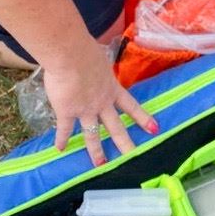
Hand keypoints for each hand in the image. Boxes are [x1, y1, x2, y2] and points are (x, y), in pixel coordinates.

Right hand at [43, 37, 157, 166]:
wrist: (71, 55)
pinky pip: (65, 129)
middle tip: (133, 156)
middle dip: (125, 143)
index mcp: (112, 88)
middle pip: (116, 127)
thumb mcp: (100, 60)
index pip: (131, 106)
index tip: (154, 129)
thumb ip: (98, 68)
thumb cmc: (85, 51)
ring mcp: (86, 110)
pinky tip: (60, 149)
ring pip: (93, 135)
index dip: (143, 118)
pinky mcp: (67, 112)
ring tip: (100, 164)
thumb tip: (93, 62)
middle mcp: (102, 103)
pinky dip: (61, 139)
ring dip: (96, 151)